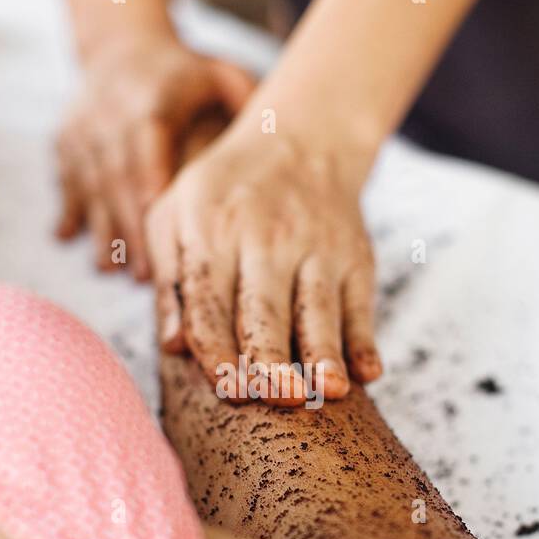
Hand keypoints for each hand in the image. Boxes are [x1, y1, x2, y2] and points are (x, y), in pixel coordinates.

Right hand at [56, 30, 255, 276]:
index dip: (151, 194)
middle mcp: (110, 117)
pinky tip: (66, 239)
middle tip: (146, 276)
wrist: (119, 46)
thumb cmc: (184, 72)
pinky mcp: (65, 142)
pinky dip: (69, 210)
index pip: (148, 153)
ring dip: (100, 229)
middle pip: (118, 180)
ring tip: (113, 269)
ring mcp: (83, 130)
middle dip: (130, 229)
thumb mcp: (218, 73)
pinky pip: (65, 180)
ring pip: (89, 186)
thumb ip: (244, 102)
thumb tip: (278, 142)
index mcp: (151, 103)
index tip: (164, 237)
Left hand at [145, 124, 381, 404]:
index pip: (211, 305)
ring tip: (329, 392)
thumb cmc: (223, 193)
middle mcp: (267, 240)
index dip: (217, 353)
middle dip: (271, 358)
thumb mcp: (175, 214)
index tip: (225, 393)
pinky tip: (368, 373)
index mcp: (213, 232)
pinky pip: (361, 304)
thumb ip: (170, 281)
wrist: (301, 139)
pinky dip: (366, 339)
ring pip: (319, 309)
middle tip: (277, 399)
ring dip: (325, 352)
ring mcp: (317, 249)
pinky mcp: (356, 257)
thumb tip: (174, 346)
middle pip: (266, 312)